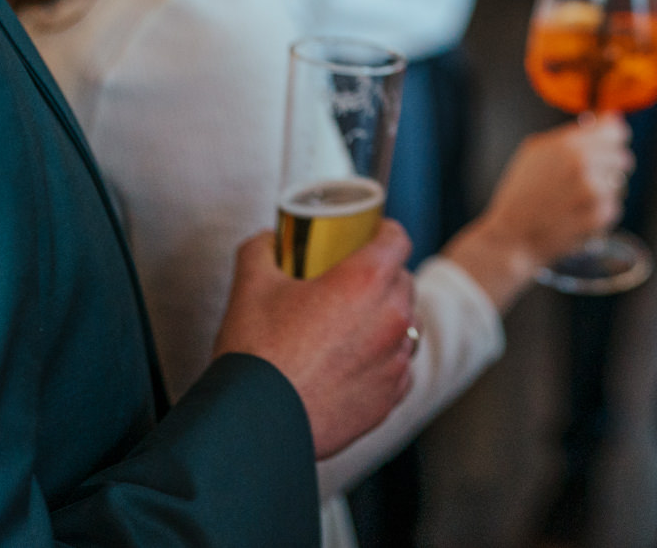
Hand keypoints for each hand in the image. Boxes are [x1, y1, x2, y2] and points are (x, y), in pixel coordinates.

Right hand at [212, 221, 415, 458]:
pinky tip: (354, 364)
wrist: (256, 426)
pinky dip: (382, 361)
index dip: (382, 231)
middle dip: (382, 276)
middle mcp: (392, 317)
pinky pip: (398, 367)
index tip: (367, 235)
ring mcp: (396, 360)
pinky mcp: (390, 397)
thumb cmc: (256, 353)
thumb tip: (269, 240)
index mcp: (366, 280)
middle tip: (349, 283)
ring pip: (405, 325)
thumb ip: (262, 250)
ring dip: (386, 320)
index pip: (396, 238)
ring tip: (351, 326)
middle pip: (403, 281)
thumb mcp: (251, 286)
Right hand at [444, 114, 633, 307]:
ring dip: (604, 192)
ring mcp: (592, 192)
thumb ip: (574, 133)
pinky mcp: (598, 217)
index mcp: (568, 144)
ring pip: (620, 184)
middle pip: (622, 157)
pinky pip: (614, 208)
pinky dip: (600, 213)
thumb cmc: (522, 193)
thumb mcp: (536, 151)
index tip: (607, 147)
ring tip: (576, 201)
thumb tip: (611, 118)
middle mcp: (583, 164)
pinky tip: (577, 216)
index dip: (613, 140)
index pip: (616, 131)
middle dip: (609, 167)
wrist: (512, 236)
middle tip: (585, 181)